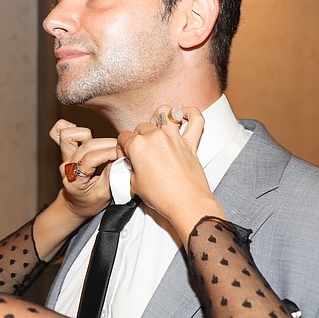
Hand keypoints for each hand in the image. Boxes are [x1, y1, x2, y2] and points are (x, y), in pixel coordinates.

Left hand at [49, 119, 116, 219]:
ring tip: (103, 146)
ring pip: (72, 135)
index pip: (91, 158)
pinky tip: (85, 136)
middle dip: (108, 144)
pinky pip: (61, 132)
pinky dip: (73, 129)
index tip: (124, 154)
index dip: (110, 153)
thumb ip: (112, 175)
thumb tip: (121, 157)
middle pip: (87, 145)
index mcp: (74, 179)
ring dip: (91, 136)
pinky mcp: (65, 150)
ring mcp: (65, 156)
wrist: (75, 204)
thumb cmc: (89, 202)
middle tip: (121, 150)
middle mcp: (67, 165)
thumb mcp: (105, 194)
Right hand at [117, 106, 223, 242]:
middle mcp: (156, 137)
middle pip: (142, 126)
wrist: (186, 204)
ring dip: (159, 118)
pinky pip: (196, 120)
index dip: (122, 147)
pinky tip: (184, 114)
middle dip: (138, 136)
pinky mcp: (190, 143)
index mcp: (138, 146)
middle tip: (141, 150)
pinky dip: (191, 113)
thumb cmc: (163, 197)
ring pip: (165, 113)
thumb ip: (132, 169)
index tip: (126, 156)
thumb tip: (134, 165)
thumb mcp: (135, 184)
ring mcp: (174, 138)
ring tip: (158, 127)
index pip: (124, 137)